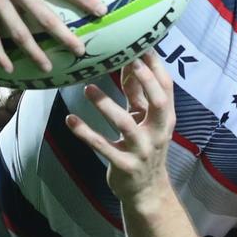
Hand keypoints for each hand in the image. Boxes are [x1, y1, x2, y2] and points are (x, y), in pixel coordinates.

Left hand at [66, 50, 174, 205]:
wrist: (146, 191)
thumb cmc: (144, 147)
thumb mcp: (145, 121)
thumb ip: (138, 94)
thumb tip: (129, 62)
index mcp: (165, 119)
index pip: (166, 88)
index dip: (156, 67)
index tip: (143, 46)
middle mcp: (158, 133)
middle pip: (158, 102)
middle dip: (145, 80)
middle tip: (128, 60)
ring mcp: (142, 150)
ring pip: (125, 124)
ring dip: (105, 105)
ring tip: (88, 88)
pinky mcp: (124, 165)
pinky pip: (103, 146)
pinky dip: (85, 132)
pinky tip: (70, 119)